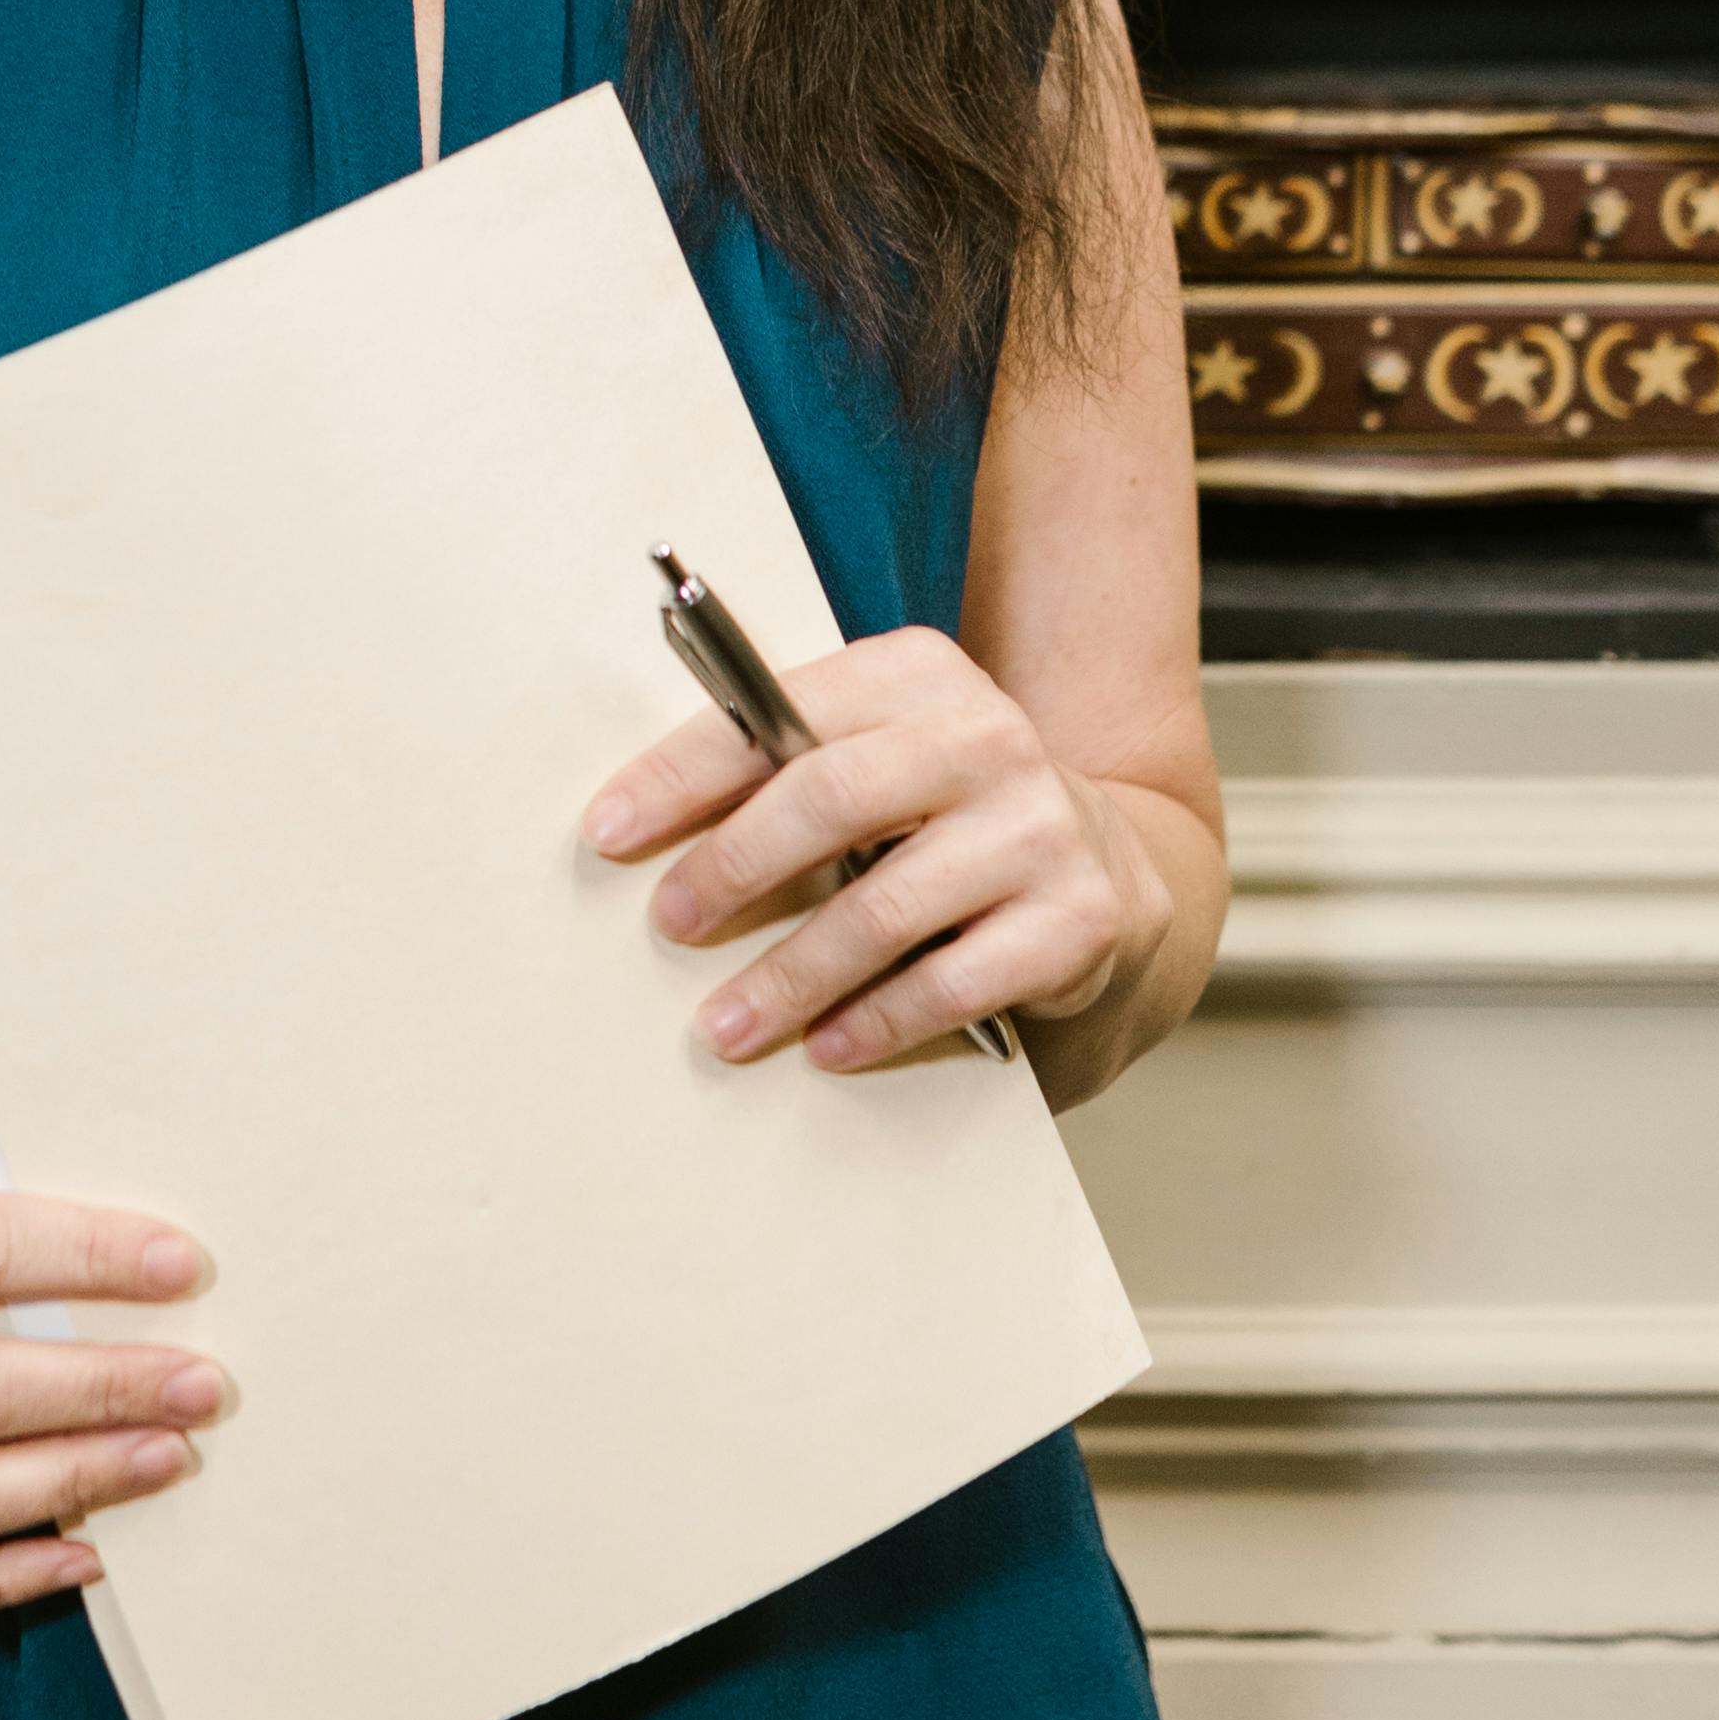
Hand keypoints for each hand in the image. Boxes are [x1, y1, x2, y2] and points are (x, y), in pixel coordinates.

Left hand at [581, 624, 1176, 1075]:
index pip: (779, 715)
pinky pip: (954, 981)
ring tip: (723, 1025)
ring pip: (884, 907)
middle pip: (829, 798)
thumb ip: (786, 760)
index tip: (607, 832)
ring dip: (790, 975)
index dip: (683, 774)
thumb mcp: (879, 754)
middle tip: (670, 925)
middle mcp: (987, 736)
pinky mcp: (1079, 919)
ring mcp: (1041, 827)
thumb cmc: (946, 811)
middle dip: (733, 867)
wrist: (1111, 868)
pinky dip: (878, 1021)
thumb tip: (634, 817)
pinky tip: (826, 1046)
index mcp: (917, 674)